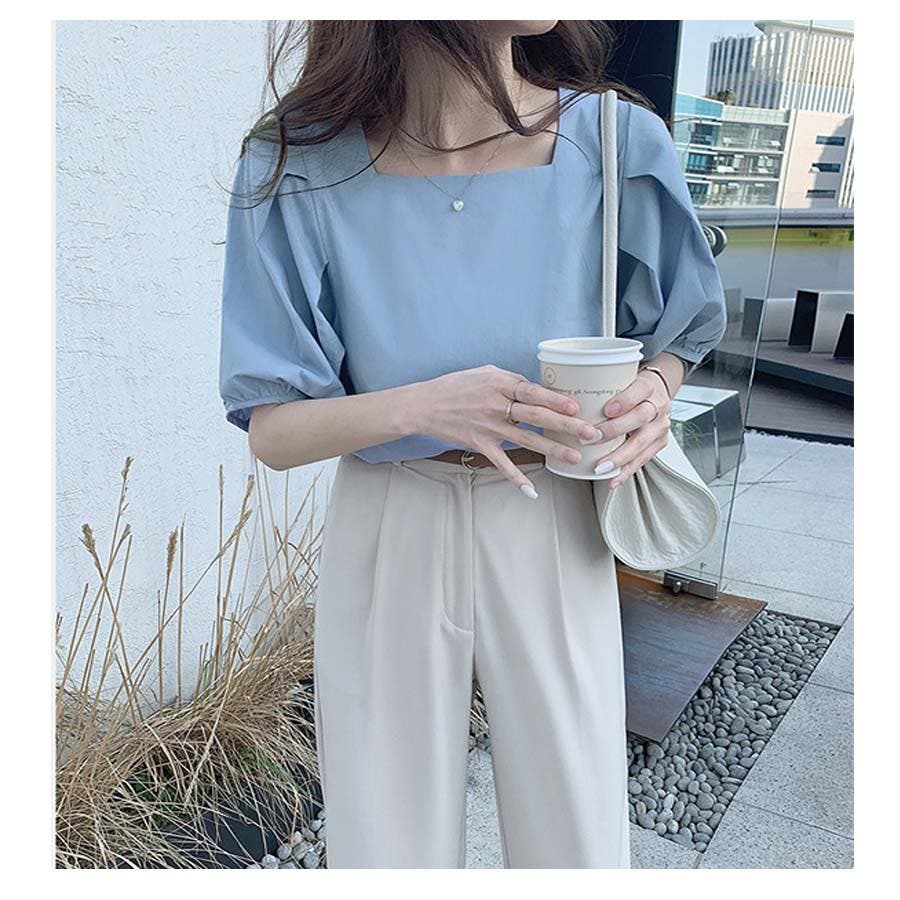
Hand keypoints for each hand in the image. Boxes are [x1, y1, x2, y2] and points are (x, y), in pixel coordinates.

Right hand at [411, 364, 604, 497]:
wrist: (425, 405)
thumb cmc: (456, 386)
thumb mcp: (484, 373)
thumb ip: (511, 380)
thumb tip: (536, 388)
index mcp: (499, 383)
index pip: (533, 392)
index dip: (555, 400)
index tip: (576, 408)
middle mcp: (496, 405)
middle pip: (537, 415)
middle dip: (566, 425)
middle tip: (591, 433)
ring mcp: (489, 427)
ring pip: (527, 439)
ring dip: (553, 449)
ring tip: (576, 457)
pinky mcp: (480, 444)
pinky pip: (502, 463)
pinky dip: (515, 478)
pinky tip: (531, 491)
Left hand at [587, 369, 671, 489]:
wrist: (654, 396)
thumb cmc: (630, 390)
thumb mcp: (620, 381)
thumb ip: (600, 387)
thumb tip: (564, 390)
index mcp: (647, 387)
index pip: (640, 390)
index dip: (625, 401)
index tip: (606, 410)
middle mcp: (658, 406)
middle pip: (640, 417)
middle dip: (615, 430)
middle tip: (593, 438)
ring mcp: (660, 426)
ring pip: (642, 443)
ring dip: (619, 457)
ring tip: (601, 467)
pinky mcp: (659, 443)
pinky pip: (642, 460)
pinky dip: (625, 471)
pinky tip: (612, 479)